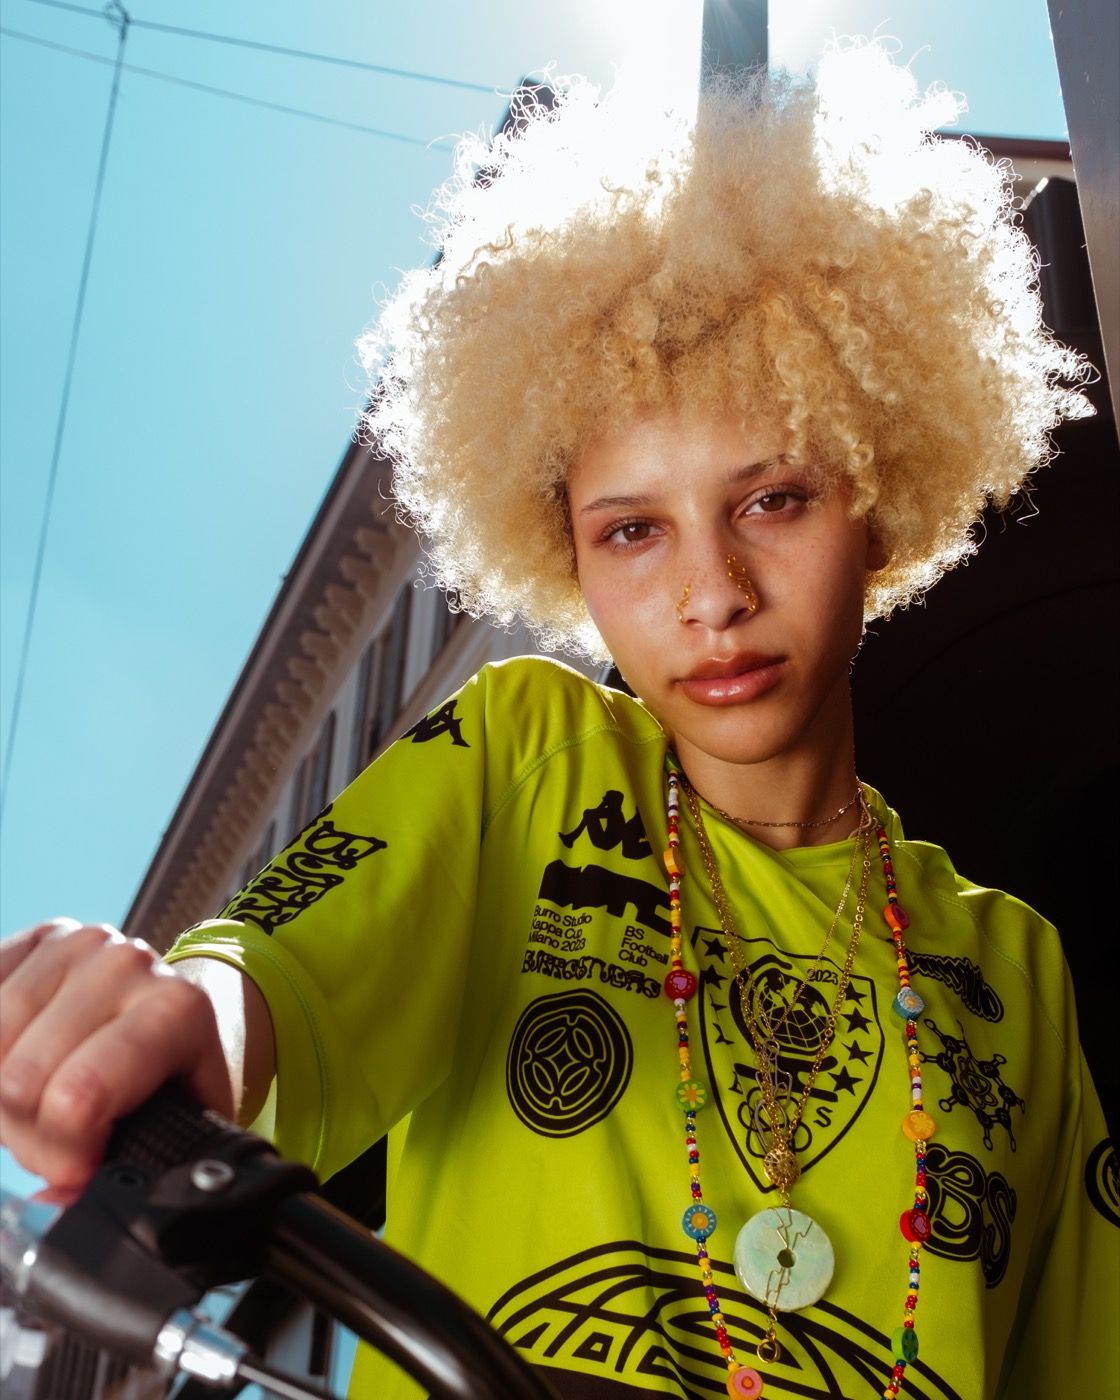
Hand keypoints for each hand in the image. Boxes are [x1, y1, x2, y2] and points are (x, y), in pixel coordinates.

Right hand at [0, 919, 233, 1188]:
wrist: (174, 1007)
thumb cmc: (177, 1072)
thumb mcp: (181, 1121)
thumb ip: (134, 1164)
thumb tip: (56, 1195)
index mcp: (176, 1009)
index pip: (79, 1097)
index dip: (63, 1154)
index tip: (77, 1170)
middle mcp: (127, 964)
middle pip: (22, 1081)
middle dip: (29, 1133)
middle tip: (55, 1137)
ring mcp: (77, 944)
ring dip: (2, 1096)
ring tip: (38, 1101)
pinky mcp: (35, 939)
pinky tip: (13, 1065)